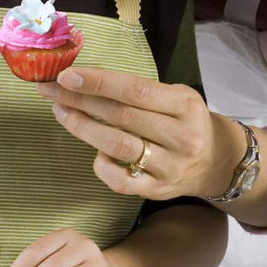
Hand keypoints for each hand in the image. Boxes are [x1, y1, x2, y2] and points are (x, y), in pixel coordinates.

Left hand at [37, 67, 229, 198]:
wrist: (215, 160)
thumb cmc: (186, 120)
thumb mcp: (177, 97)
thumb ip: (141, 91)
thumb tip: (86, 80)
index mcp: (186, 106)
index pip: (135, 91)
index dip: (98, 82)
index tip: (67, 75)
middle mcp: (181, 136)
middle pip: (121, 116)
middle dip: (81, 101)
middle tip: (51, 90)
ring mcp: (170, 167)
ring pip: (117, 147)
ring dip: (83, 128)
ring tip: (61, 112)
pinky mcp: (158, 190)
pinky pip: (120, 180)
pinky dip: (101, 164)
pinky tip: (93, 151)